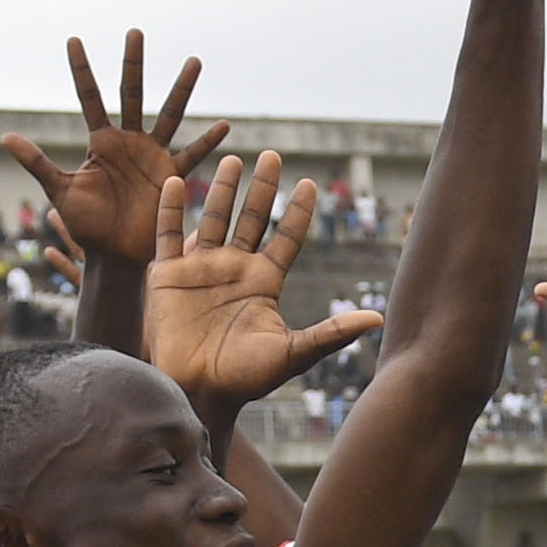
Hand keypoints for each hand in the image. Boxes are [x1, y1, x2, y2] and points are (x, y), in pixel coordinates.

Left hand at [1, 32, 226, 261]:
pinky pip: (193, 155)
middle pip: (132, 92)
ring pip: (170, 114)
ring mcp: (153, 155)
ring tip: (193, 61)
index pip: (89, 96)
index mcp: (100, 142)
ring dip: (181, 89)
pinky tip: (225, 126)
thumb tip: (5, 137)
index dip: (80, 69)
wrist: (115, 256)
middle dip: (133, 62)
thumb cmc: (87, 226)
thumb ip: (38, 162)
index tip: (73, 39)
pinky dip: (208, 142)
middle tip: (135, 32)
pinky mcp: (172, 175)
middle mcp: (128, 141)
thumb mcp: (60, 191)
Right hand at [150, 154, 387, 406]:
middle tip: (274, 155)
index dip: (297, 212)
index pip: (285, 238)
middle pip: (252, 218)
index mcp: (264, 282)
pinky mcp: (168, 276)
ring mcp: (201, 269)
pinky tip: (174, 184)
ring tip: (234, 160)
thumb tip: (378, 320)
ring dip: (222, 190)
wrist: (198, 392)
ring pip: (214, 218)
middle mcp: (234, 268)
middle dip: (264, 188)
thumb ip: (331, 333)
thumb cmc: (246, 379)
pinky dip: (170, 211)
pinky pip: (168, 236)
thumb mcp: (293, 353)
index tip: (311, 183)